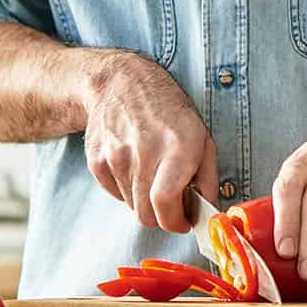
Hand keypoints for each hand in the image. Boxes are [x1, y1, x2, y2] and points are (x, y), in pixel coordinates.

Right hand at [80, 53, 217, 234]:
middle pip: (146, 215)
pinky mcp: (97, 160)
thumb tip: (206, 209)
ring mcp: (116, 156)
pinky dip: (127, 190)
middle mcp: (144, 152)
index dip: (175, 223)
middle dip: (162, 219)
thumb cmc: (168, 111)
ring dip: (145, 201)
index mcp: (177, 147)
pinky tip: (135, 167)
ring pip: (132, 207)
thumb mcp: (202, 135)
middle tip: (171, 206)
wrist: (122, 83)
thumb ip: (208, 176)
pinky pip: (115, 193)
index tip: (183, 223)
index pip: (165, 205)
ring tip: (154, 176)